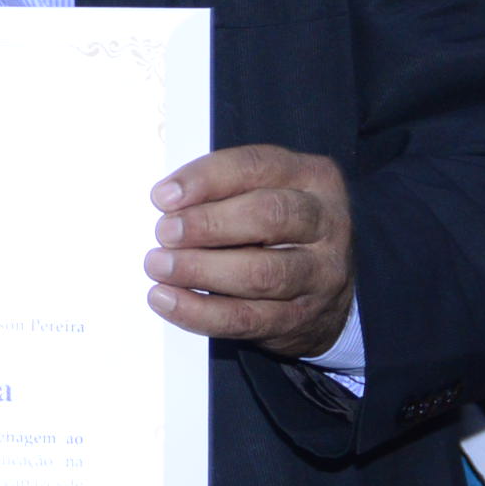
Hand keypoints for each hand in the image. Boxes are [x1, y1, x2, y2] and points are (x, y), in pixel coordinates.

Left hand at [144, 144, 353, 359]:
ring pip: (260, 273)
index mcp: (313, 177)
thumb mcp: (263, 192)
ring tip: (159, 266)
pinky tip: (167, 300)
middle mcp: (325, 223)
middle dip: (207, 224)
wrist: (325, 295)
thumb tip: (167, 202)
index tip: (163, 196)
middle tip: (164, 232)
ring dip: (200, 269)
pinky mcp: (300, 318)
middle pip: (267, 216)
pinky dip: (200, 312)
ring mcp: (319, 274)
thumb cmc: (278, 231)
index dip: (206, 179)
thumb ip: (223, 190)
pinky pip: (246, 318)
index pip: (257, 167)